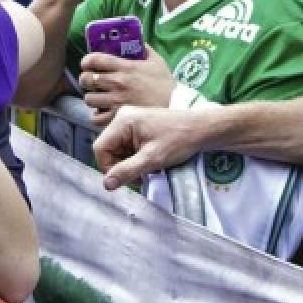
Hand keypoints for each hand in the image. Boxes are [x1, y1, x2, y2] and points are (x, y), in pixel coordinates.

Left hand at [79, 46, 173, 126]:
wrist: (174, 105)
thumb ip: (144, 49)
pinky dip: (96, 115)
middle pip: (87, 79)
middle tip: (91, 81)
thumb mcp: (156, 61)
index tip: (87, 64)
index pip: (95, 59)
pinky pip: (96, 118)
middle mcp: (118, 83)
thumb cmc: (165, 83)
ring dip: (91, 98)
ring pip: (89, 99)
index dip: (86, 61)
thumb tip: (136, 39)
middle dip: (86, 79)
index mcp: (125, 67)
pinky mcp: (118, 117)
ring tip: (98, 97)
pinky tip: (102, 111)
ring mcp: (116, 101)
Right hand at [92, 106, 210, 189]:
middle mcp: (122, 117)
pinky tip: (148, 160)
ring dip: (128, 163)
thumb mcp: (152, 159)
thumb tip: (106, 184)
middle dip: (121, 165)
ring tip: (147, 167)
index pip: (100, 148)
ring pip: (117, 149)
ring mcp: (130, 120)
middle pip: (108, 149)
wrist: (202, 129)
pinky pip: (126, 145)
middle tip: (140, 174)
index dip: (108, 167)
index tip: (127, 178)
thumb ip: (127, 171)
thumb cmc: (179, 140)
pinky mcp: (138, 126)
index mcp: (122, 121)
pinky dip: (134, 157)